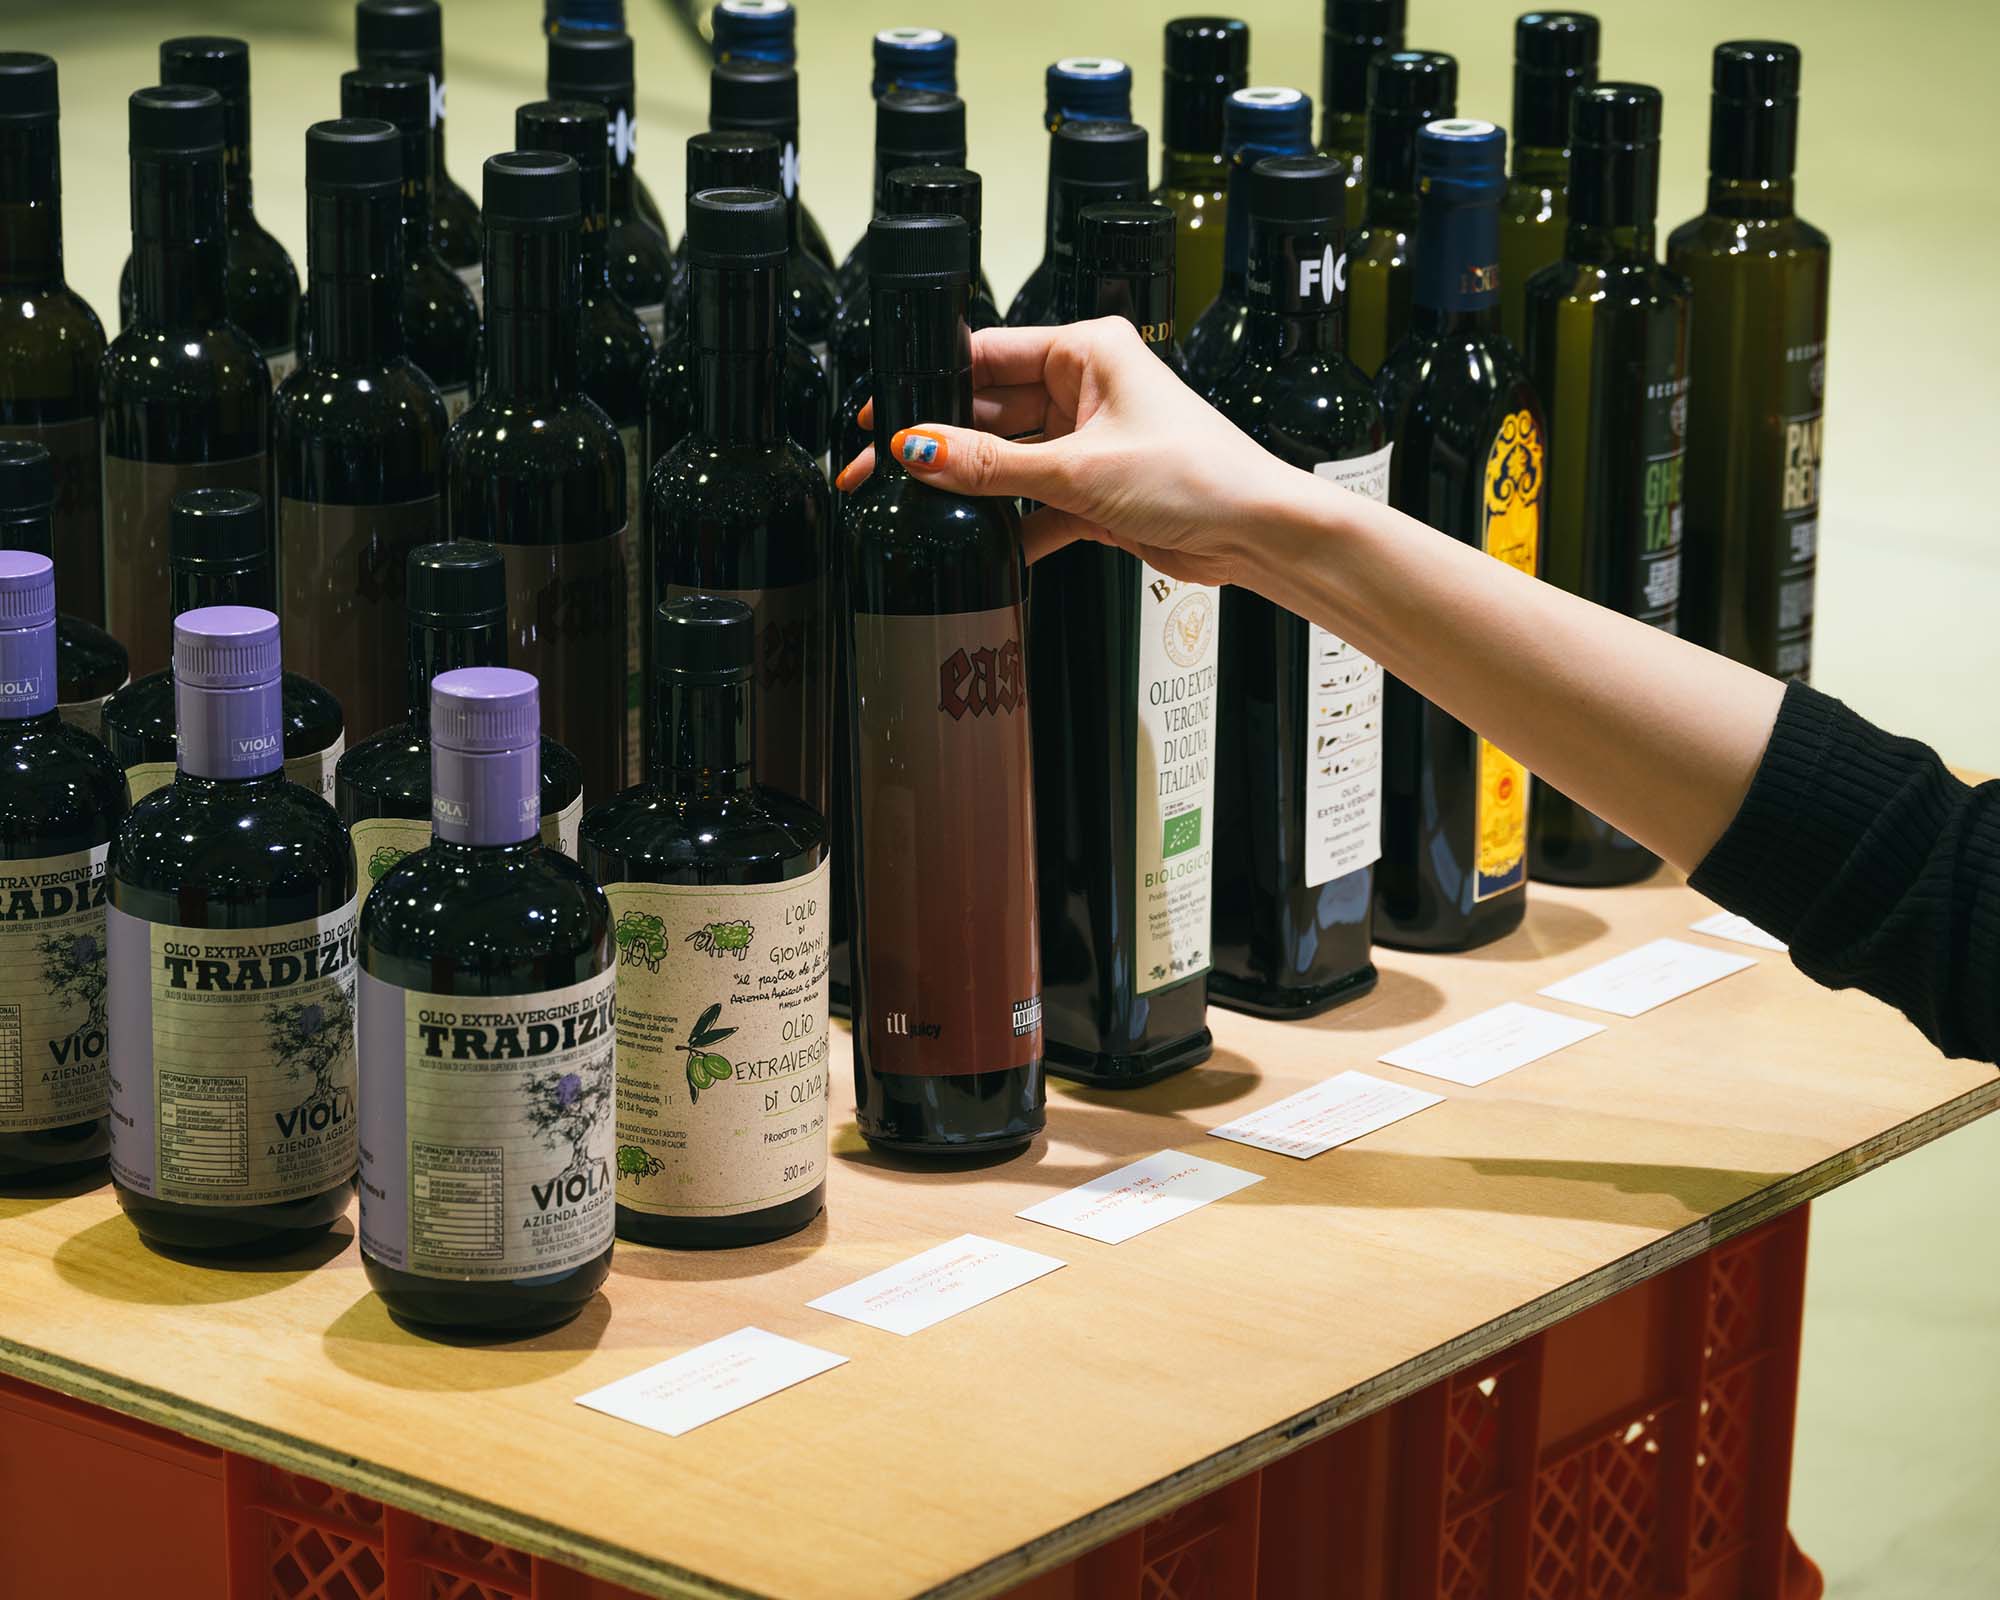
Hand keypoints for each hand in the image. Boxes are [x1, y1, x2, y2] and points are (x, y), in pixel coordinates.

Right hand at [835, 318, 1300, 588]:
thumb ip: (992, 465)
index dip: (932, 385)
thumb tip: (921, 450)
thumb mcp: (1080, 469)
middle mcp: (1087, 389)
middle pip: (990, 410)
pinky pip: (1035, 504)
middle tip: (889, 470)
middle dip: (944, 444)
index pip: (987, 355)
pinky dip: (1013, 525)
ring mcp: (1090, 442)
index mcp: (1087, 351)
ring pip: (1010, 460)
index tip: (888, 413)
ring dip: (978, 488)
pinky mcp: (1096, 492)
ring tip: (931, 508)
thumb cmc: (1201, 474)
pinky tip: (985, 544)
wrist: (1256, 533)